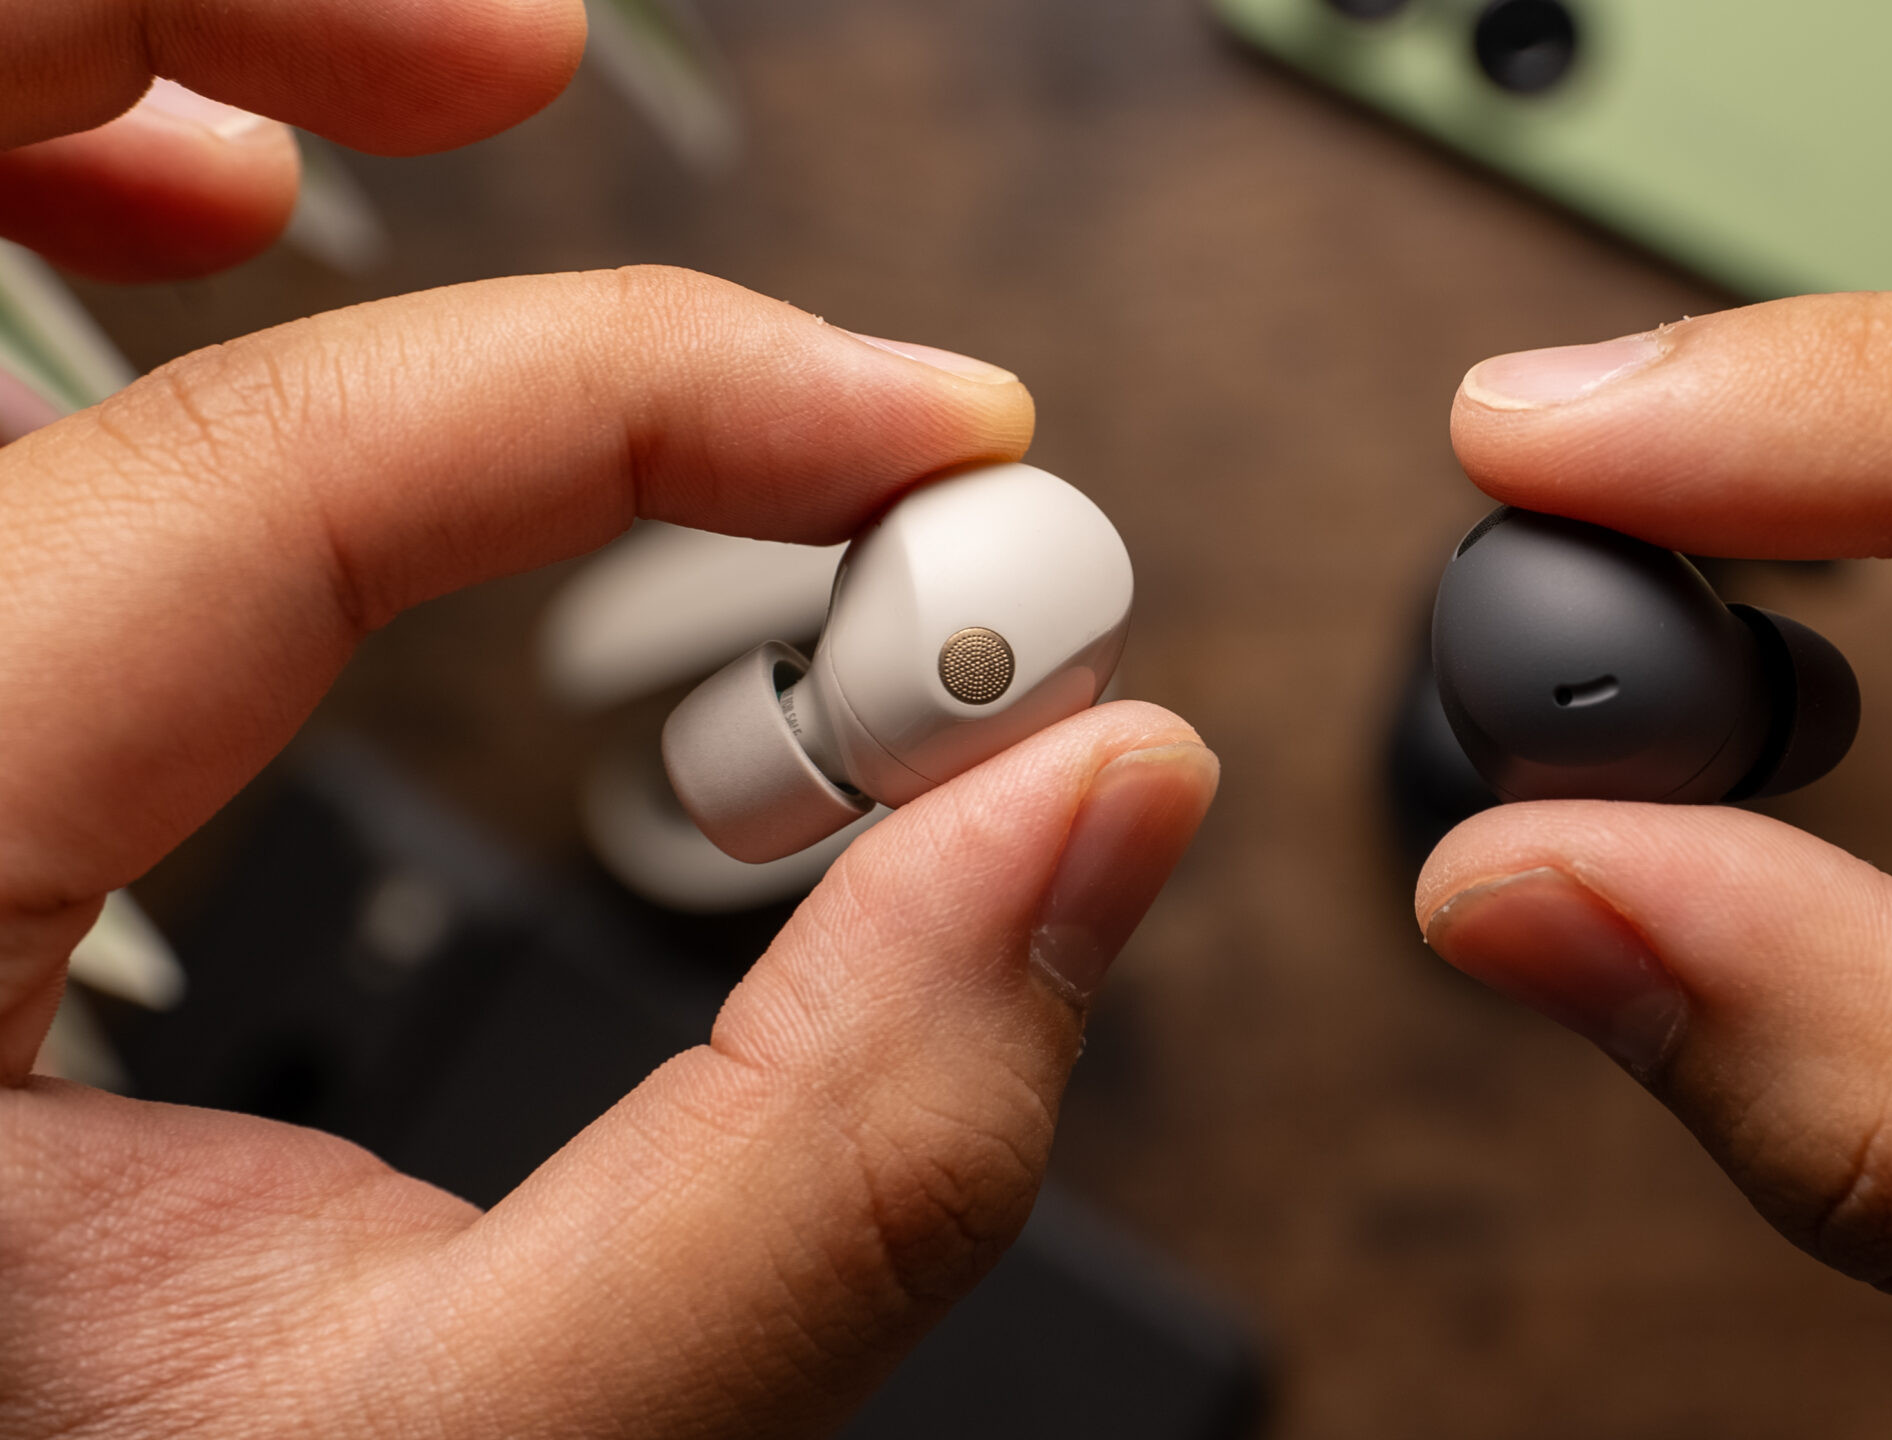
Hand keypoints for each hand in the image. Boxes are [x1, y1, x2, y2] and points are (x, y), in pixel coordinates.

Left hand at [1, 12, 1219, 1437]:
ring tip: (379, 123)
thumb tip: (1086, 814)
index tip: (924, 452)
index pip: (247, 487)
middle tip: (520, 62)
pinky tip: (176, 246)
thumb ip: (821, 1170)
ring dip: (115, 91)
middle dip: (227, 26)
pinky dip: (40, 251)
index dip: (647, 401)